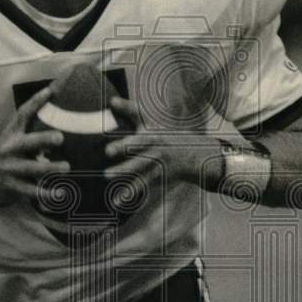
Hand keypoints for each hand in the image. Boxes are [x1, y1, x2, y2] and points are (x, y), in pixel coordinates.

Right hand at [0, 86, 70, 206]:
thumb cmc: (2, 160)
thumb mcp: (9, 143)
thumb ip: (28, 134)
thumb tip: (58, 124)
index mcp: (10, 135)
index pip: (22, 114)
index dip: (36, 102)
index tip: (51, 90)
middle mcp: (8, 150)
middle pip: (27, 142)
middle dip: (43, 139)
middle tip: (61, 137)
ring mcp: (9, 170)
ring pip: (31, 168)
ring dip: (50, 168)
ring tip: (67, 167)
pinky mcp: (12, 188)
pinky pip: (31, 191)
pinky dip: (46, 194)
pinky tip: (60, 194)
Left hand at [103, 97, 224, 191]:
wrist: (194, 157)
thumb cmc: (164, 137)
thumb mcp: (150, 123)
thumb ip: (131, 111)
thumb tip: (111, 100)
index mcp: (152, 131)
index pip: (139, 118)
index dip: (127, 110)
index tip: (113, 105)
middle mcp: (155, 146)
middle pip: (139, 146)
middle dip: (124, 147)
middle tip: (107, 150)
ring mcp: (156, 163)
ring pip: (139, 168)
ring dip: (124, 172)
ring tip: (106, 175)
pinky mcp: (155, 178)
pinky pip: (141, 186)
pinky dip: (129, 194)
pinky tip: (116, 201)